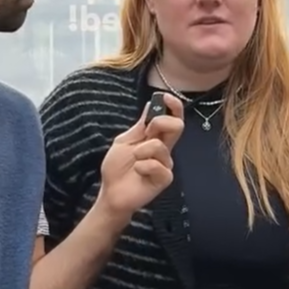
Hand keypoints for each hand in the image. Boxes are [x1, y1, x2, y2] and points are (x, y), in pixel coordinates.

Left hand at [96, 93, 183, 222]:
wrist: (111, 192)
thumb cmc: (116, 168)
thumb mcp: (124, 141)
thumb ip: (140, 126)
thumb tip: (151, 105)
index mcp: (155, 138)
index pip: (172, 118)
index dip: (173, 106)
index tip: (165, 97)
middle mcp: (164, 149)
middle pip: (177, 126)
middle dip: (161, 122)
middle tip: (147, 132)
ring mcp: (165, 164)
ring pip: (160, 146)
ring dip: (141, 151)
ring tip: (134, 161)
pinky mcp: (164, 178)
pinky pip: (156, 165)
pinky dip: (142, 166)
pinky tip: (137, 172)